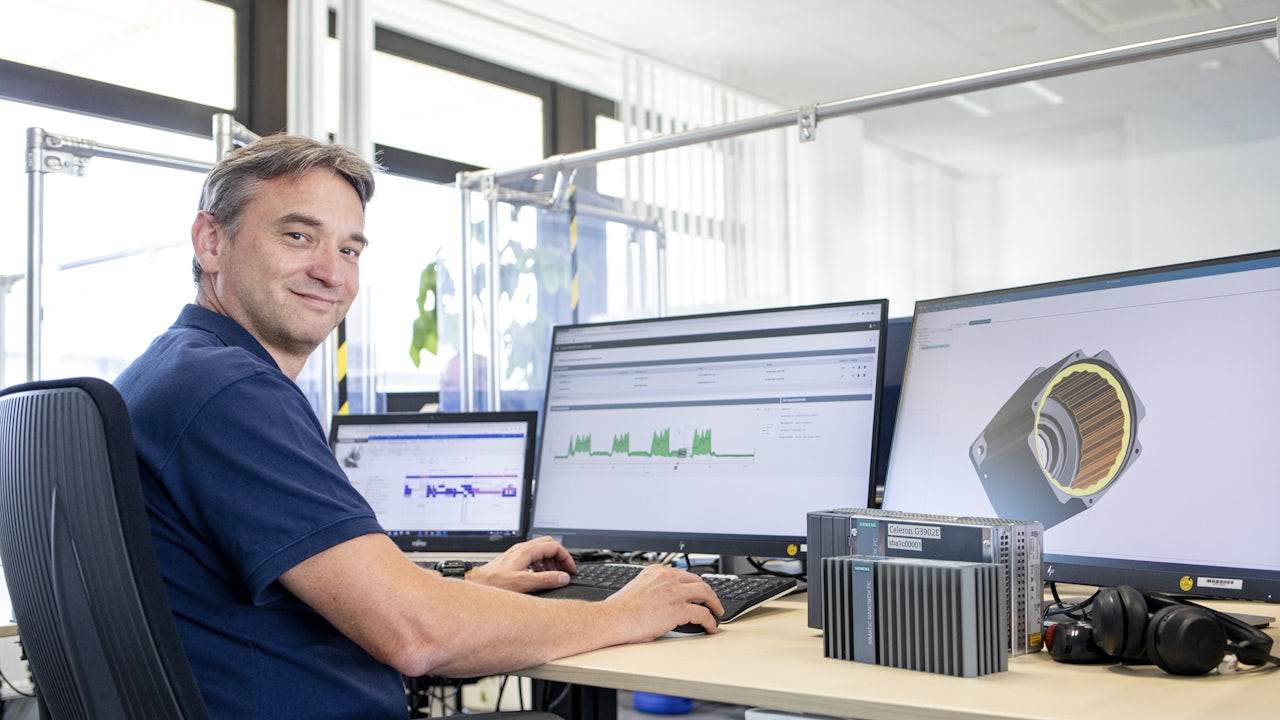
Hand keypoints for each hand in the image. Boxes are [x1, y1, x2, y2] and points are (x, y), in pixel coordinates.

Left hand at [466, 536, 576, 592]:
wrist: (478, 585)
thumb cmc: (495, 584)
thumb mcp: (524, 583)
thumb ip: (546, 579)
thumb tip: (563, 577)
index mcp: (527, 551)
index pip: (555, 546)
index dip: (566, 557)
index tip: (570, 569)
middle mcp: (523, 549)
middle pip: (549, 544)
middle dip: (560, 556)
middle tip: (565, 570)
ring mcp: (518, 553)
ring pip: (541, 550)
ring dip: (551, 561)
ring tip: (554, 575)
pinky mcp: (514, 560)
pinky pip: (533, 557)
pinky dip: (542, 564)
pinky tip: (539, 576)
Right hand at [604, 565, 723, 638]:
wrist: (613, 619)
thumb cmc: (619, 609)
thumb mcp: (635, 587)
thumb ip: (650, 587)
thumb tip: (657, 599)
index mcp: (657, 571)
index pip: (683, 574)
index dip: (693, 584)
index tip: (697, 591)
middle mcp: (668, 578)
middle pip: (698, 581)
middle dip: (707, 592)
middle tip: (711, 601)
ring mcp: (675, 592)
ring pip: (706, 593)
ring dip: (715, 604)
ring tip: (717, 612)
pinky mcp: (679, 609)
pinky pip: (703, 614)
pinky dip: (710, 621)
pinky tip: (710, 627)